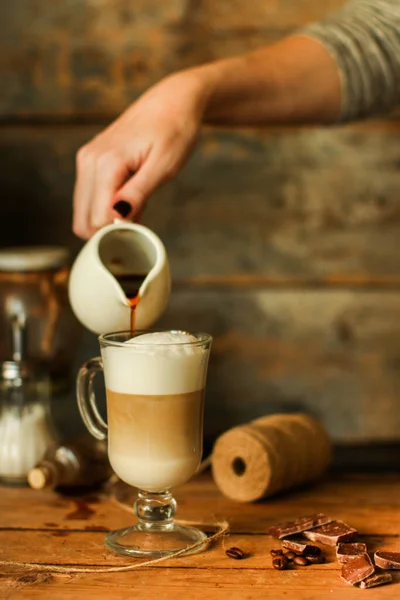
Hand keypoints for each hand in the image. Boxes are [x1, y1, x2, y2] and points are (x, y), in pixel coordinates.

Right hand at [73, 71, 207, 238]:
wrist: (172, 101)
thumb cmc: (174, 131)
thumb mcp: (165, 166)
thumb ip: (139, 193)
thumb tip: (116, 218)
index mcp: (106, 163)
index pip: (97, 220)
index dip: (120, 231)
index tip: (144, 222)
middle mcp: (88, 161)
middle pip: (84, 221)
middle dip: (111, 229)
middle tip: (141, 213)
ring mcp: (85, 160)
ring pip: (83, 213)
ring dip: (109, 218)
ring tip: (137, 200)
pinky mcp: (88, 161)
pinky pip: (88, 199)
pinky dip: (107, 207)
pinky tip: (129, 195)